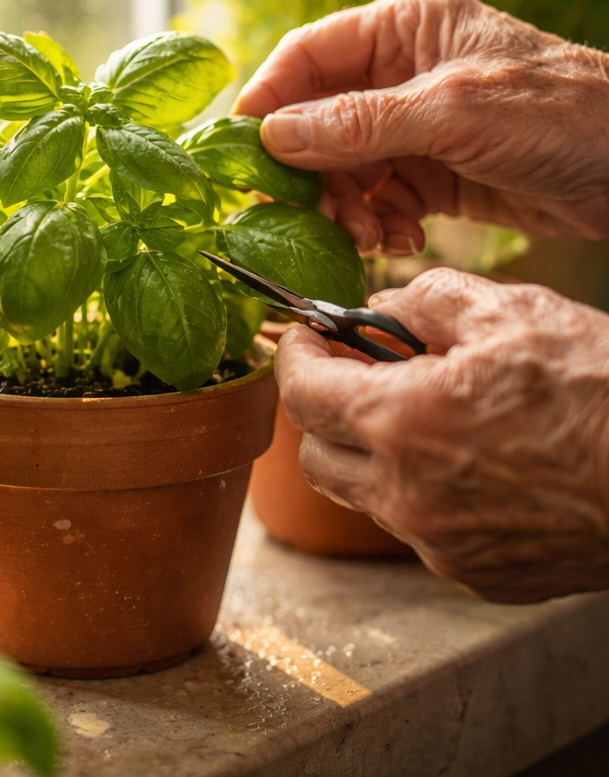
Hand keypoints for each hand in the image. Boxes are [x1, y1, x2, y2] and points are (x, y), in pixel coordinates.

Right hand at [234, 0, 608, 252]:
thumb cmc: (562, 113)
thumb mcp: (453, 112)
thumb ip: (359, 124)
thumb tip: (273, 136)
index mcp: (402, 28)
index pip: (306, 55)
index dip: (267, 99)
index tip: (243, 151)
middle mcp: (398, 73)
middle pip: (315, 122)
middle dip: (313, 173)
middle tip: (317, 215)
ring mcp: (412, 126)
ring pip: (341, 169)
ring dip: (346, 208)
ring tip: (372, 236)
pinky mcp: (428, 173)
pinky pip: (375, 199)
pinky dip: (377, 224)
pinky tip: (402, 238)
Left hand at [275, 268, 608, 602]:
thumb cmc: (603, 389)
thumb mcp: (511, 311)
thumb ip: (425, 298)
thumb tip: (381, 307)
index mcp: (402, 422)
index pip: (301, 393)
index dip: (293, 357)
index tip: (303, 338)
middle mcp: (407, 494)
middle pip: (315, 454)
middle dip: (322, 409)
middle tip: (353, 374)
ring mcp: (440, 543)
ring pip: (362, 495)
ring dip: (367, 452)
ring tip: (416, 413)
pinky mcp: (477, 574)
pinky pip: (415, 528)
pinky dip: (416, 491)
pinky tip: (462, 460)